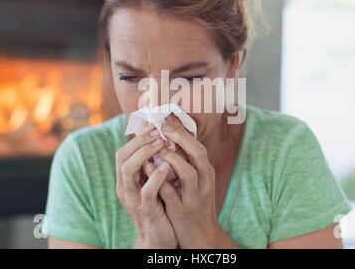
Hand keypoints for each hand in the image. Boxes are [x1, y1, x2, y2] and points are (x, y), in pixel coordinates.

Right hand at [115, 123, 177, 248]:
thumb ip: (151, 166)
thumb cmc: (158, 207)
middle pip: (122, 156)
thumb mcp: (151, 184)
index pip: (123, 152)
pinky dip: (156, 176)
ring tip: (162, 143)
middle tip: (159, 131)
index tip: (154, 126)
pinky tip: (167, 166)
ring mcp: (134, 199)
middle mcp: (125, 187)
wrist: (159, 238)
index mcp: (126, 180)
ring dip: (145, 153)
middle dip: (140, 140)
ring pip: (128, 170)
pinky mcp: (147, 211)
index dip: (137, 137)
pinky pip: (147, 191)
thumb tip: (159, 140)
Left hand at [155, 115, 223, 247]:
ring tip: (158, 147)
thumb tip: (172, 141)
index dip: (184, 132)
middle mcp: (204, 182)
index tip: (167, 119)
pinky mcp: (182, 210)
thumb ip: (188, 163)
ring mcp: (194, 196)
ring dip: (172, 158)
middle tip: (163, 127)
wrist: (203, 236)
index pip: (199, 146)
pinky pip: (170, 192)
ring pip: (188, 173)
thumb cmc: (196, 204)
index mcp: (207, 172)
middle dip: (182, 138)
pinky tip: (147, 167)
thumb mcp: (198, 182)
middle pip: (199, 154)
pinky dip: (159, 178)